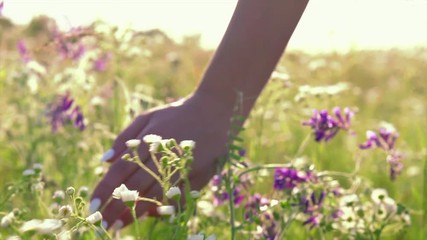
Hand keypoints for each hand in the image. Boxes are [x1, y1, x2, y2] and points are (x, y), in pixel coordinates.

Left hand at [90, 93, 233, 228]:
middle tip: (101, 224)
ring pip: (154, 194)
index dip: (105, 189)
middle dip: (116, 207)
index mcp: (147, 141)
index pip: (120, 170)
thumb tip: (105, 160)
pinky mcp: (196, 173)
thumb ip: (126, 137)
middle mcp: (162, 155)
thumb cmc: (177, 113)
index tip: (93, 205)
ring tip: (119, 225)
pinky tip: (149, 215)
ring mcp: (180, 165)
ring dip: (135, 211)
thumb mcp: (148, 116)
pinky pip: (177, 195)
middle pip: (134, 187)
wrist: (214, 110)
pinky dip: (162, 206)